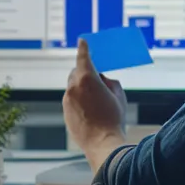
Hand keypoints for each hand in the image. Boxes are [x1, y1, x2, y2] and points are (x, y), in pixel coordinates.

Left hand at [64, 39, 127, 158]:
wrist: (102, 143)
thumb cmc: (114, 118)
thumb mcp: (119, 95)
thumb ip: (109, 82)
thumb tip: (102, 80)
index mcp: (87, 78)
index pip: (83, 57)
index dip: (84, 48)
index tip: (83, 41)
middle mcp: (73, 87)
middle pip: (76, 72)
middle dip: (84, 71)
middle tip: (95, 75)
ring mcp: (67, 100)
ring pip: (73, 87)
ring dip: (81, 87)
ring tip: (95, 98)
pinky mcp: (65, 112)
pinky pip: (71, 100)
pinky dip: (78, 100)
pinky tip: (90, 110)